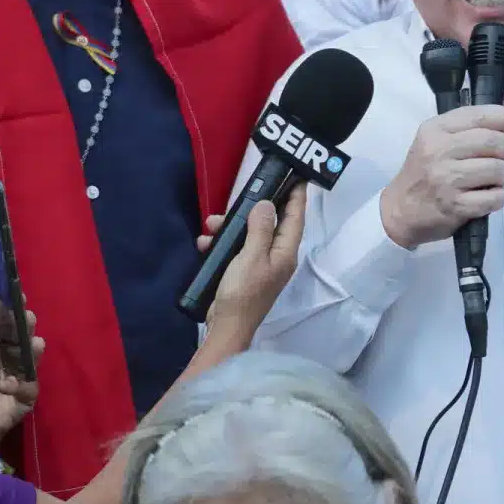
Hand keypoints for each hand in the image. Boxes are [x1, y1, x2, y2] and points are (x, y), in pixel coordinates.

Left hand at [0, 296, 42, 456]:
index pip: (8, 322)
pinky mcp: (26, 396)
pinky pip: (29, 386)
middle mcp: (11, 355)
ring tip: (34, 344)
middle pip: (25, 336)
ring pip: (34, 357)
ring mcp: (21, 375)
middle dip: (28, 326)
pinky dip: (19, 385)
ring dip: (34, 350)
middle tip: (28, 318)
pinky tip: (6, 386)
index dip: (14, 309)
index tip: (19, 296)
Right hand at [199, 183, 307, 329]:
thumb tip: (267, 204)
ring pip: (249, 234)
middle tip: (241, 195)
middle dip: (253, 209)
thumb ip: (260, 229)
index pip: (295, 218)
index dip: (297, 197)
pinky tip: (206, 243)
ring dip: (230, 227)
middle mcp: (277, 257)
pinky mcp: (244, 271)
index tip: (298, 177)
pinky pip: (236, 248)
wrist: (226, 326)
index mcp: (285, 253)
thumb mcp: (251, 257)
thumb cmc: (242, 292)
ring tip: (211, 225)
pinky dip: (222, 243)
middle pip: (271, 223)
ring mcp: (261, 264)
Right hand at [380, 105, 503, 248]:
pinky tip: (487, 197)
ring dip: (503, 176)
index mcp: (435, 130)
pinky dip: (499, 198)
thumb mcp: (442, 144)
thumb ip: (478, 134)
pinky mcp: (455, 205)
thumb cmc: (425, 173)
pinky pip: (495, 197)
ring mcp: (446, 179)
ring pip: (498, 170)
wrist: (400, 210)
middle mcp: (439, 151)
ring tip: (491, 180)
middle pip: (493, 142)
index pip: (480, 116)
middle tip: (502, 158)